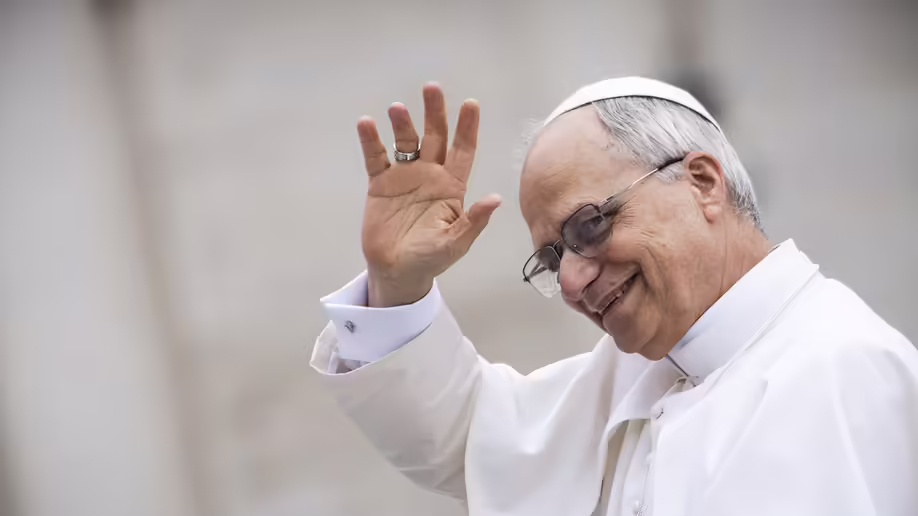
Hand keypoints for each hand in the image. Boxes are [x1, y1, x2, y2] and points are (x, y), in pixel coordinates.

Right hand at [357, 84, 500, 306]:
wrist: (397, 271)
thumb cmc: (431, 259)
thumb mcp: (456, 243)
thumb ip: (474, 221)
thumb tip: (495, 199)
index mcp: (452, 186)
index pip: (463, 151)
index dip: (467, 128)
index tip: (470, 104)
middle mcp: (430, 175)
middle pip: (434, 136)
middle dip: (435, 113)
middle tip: (432, 88)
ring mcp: (405, 177)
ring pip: (405, 142)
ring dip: (402, 124)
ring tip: (397, 109)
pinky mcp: (380, 184)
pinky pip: (375, 158)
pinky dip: (371, 141)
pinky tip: (367, 124)